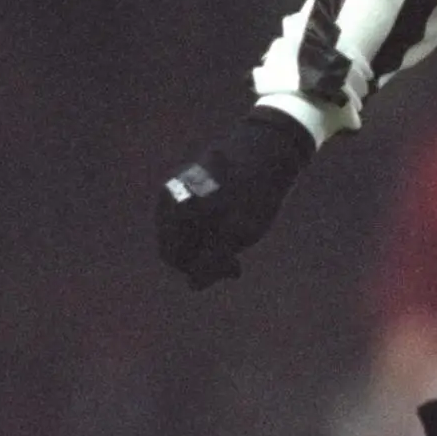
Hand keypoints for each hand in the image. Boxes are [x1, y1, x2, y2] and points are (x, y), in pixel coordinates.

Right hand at [156, 109, 315, 288]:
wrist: (267, 150)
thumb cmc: (254, 194)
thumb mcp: (239, 234)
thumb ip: (213, 262)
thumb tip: (192, 286)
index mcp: (176, 209)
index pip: (175, 257)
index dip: (201, 270)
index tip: (232, 266)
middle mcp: (169, 199)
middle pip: (176, 246)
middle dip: (203, 258)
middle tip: (235, 260)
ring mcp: (176, 191)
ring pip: (183, 233)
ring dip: (206, 244)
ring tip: (235, 240)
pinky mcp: (185, 186)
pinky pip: (188, 217)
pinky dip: (206, 227)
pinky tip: (229, 225)